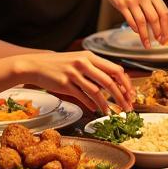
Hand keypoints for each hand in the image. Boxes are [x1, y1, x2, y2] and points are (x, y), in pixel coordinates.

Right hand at [19, 51, 133, 113]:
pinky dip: (91, 105)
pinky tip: (95, 110)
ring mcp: (74, 74)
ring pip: (97, 91)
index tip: (131, 94)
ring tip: (111, 112)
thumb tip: (113, 84)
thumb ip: (95, 69)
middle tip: (127, 107)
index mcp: (90, 56)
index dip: (126, 83)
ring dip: (106, 104)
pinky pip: (83, 96)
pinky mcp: (65, 84)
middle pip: (110, 81)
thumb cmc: (60, 64)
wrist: (36, 65)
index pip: (116, 69)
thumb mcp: (79, 61)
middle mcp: (84, 63)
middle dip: (121, 96)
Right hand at [90, 0, 167, 48]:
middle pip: (155, 18)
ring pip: (142, 22)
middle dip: (158, 33)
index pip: (164, 12)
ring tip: (147, 45)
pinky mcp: (121, 4)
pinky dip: (135, 29)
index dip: (166, 27)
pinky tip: (137, 33)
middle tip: (159, 43)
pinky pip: (130, 20)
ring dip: (145, 36)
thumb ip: (152, 5)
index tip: (166, 38)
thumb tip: (161, 27)